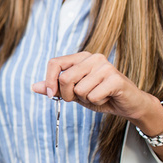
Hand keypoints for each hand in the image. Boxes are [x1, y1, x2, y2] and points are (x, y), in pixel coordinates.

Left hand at [31, 52, 162, 134]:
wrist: (128, 104)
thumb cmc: (100, 96)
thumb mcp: (74, 93)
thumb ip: (55, 88)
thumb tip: (34, 86)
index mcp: (81, 58)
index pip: (54, 62)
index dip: (49, 81)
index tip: (52, 95)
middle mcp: (93, 58)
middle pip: (65, 78)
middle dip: (68, 95)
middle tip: (81, 98)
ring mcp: (105, 66)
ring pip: (78, 90)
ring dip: (86, 100)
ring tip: (97, 96)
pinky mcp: (115, 78)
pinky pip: (92, 96)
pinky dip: (97, 102)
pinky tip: (106, 98)